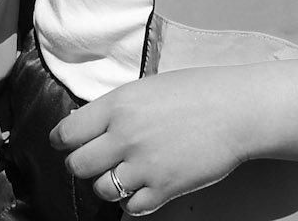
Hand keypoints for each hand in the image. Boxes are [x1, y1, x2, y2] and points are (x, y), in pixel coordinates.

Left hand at [52, 66, 251, 213]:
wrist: (234, 110)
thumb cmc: (193, 92)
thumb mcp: (146, 89)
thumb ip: (116, 109)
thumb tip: (88, 127)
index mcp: (118, 104)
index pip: (68, 133)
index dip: (63, 141)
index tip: (67, 144)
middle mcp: (125, 135)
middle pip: (78, 165)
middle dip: (83, 165)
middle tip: (95, 161)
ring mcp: (144, 165)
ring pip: (101, 190)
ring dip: (108, 184)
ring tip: (122, 174)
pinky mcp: (163, 189)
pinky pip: (131, 208)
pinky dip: (133, 201)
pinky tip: (143, 187)